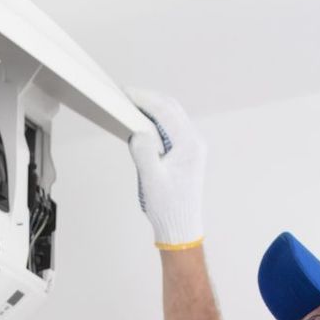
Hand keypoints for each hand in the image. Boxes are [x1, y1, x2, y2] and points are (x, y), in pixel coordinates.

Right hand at [127, 89, 205, 250]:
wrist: (180, 227)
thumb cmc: (167, 207)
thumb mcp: (151, 180)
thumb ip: (144, 153)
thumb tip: (138, 131)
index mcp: (189, 145)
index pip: (166, 111)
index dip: (145, 99)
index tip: (125, 93)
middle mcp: (194, 142)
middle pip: (171, 108)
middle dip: (149, 98)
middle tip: (125, 95)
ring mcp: (192, 147)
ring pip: (173, 116)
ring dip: (153, 108)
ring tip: (132, 105)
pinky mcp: (187, 153)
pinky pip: (172, 128)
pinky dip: (157, 120)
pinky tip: (143, 123)